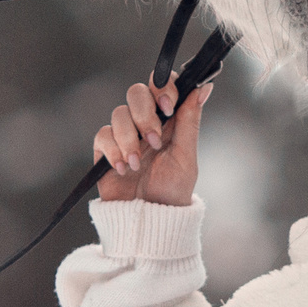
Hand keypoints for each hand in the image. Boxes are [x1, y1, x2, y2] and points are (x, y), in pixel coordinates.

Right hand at [93, 75, 210, 205]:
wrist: (149, 221)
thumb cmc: (172, 191)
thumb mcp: (186, 157)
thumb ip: (190, 121)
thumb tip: (204, 87)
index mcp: (168, 119)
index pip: (161, 85)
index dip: (162, 87)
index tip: (168, 106)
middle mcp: (145, 122)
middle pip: (136, 92)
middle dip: (145, 114)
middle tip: (154, 140)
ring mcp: (124, 135)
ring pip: (118, 113)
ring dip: (129, 139)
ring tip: (138, 164)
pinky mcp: (106, 150)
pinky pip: (103, 135)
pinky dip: (114, 151)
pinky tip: (124, 169)